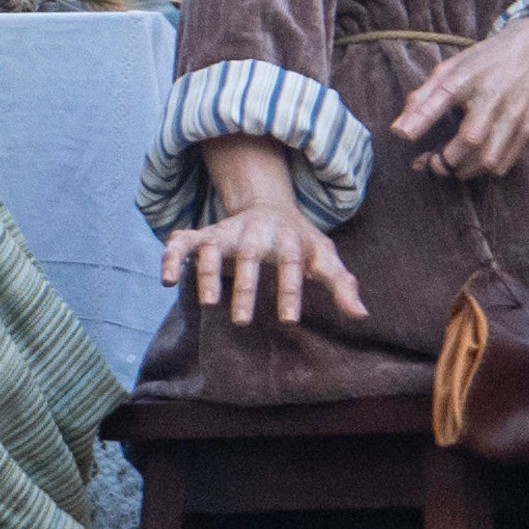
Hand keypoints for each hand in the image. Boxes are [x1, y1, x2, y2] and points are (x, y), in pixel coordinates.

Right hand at [166, 195, 365, 333]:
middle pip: (250, 254)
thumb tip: (363, 316)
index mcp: (289, 238)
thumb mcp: (324, 256)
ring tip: (207, 304)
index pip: (291, 263)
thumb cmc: (300, 240)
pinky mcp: (205, 235)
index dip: (290, 290)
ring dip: (206, 273)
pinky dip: (169, 256)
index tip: (289, 321)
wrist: (270, 207)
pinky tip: (165, 279)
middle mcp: (256, 232)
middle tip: (240, 321)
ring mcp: (227, 232)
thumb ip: (341, 284)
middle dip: (244, 285)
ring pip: (212, 247)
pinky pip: (182, 242)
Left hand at [392, 14, 528, 179]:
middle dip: (445, 160)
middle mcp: (494, 94)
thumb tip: (399, 130)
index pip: (443, 95)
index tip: (403, 135)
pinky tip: (475, 161)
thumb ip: (424, 96)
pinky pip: (505, 162)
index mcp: (469, 75)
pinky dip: (485, 169)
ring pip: (488, 159)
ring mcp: (517, 112)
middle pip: (469, 140)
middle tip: (432, 162)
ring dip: (464, 171)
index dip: (422, 118)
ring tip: (453, 166)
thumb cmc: (486, 61)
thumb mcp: (452, 67)